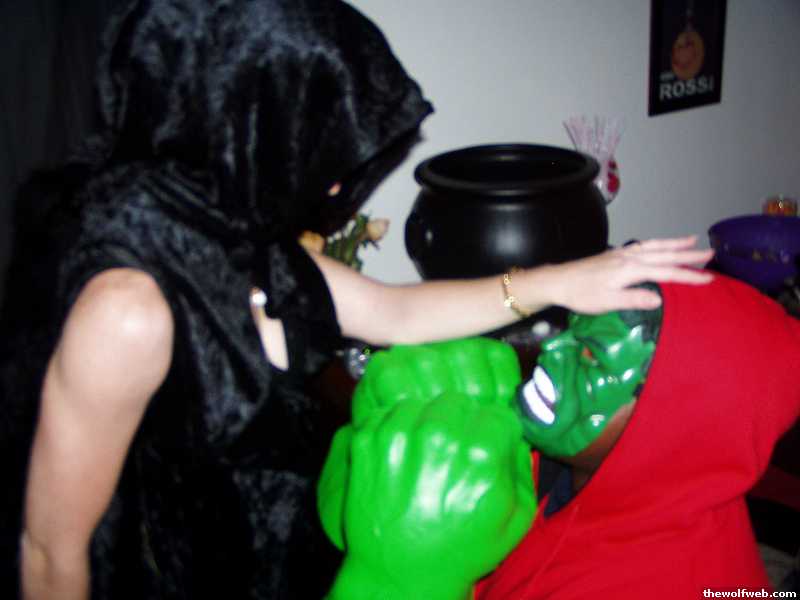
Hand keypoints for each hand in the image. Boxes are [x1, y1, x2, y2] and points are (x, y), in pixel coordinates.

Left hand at [320, 337, 521, 550]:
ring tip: (423, 454)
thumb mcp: (515, 519)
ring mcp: (397, 437)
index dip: (494, 432)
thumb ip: (523, 469)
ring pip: (418, 402)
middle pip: (456, 401)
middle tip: (453, 450)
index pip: (496, 414)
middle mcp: (437, 438)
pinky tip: (400, 455)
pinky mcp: (366, 442)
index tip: (486, 446)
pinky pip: (384, 413)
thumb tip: (515, 435)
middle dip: (459, 421)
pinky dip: (392, 427)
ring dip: (423, 421)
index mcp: (480, 454)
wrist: (401, 576)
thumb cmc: (461, 549)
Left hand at [530, 236, 712, 313]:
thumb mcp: (607, 302)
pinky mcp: (615, 254)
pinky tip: (660, 245)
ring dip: (674, 244)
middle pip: (664, 255)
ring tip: (692, 240)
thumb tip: (659, 300)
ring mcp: (622, 254)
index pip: (666, 273)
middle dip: (688, 255)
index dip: (688, 276)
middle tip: (711, 253)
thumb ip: (633, 300)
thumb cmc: (581, 294)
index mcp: (630, 270)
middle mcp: (629, 258)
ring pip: (654, 246)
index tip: (709, 279)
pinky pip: (643, 245)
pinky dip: (657, 243)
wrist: (558, 281)